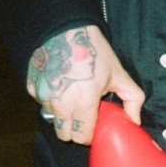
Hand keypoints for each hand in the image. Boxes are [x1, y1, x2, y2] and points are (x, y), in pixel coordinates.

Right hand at [27, 25, 144, 143]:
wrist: (66, 28)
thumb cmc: (95, 51)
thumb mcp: (119, 74)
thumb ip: (133, 100)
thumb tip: (134, 121)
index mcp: (83, 104)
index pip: (82, 138)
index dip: (89, 134)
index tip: (93, 124)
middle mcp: (60, 104)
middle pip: (64, 135)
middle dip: (74, 129)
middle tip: (83, 114)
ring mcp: (42, 96)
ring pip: (52, 119)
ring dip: (62, 114)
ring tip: (72, 95)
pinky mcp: (31, 87)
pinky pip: (41, 103)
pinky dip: (50, 99)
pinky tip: (60, 84)